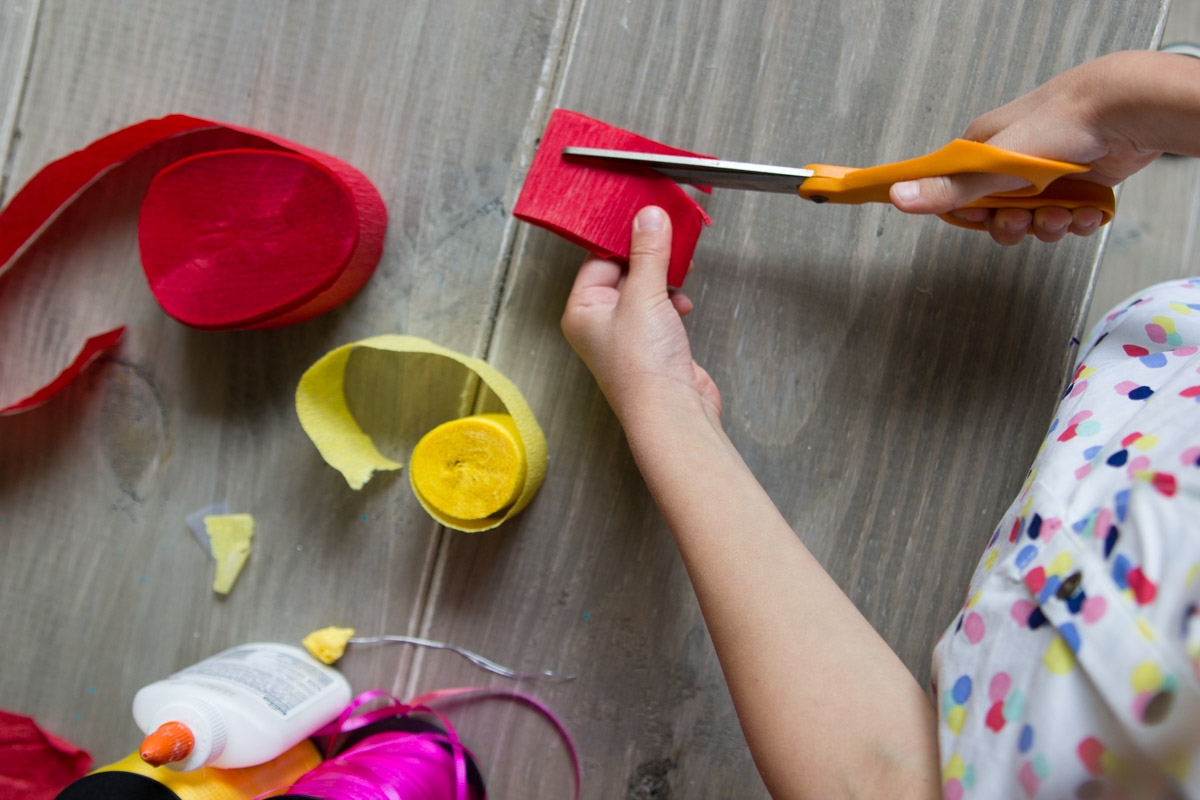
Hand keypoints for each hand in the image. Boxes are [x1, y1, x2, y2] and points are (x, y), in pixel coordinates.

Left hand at [561, 206, 721, 427]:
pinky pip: (661, 307)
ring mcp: (628, 335)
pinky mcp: (654, 344)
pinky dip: (673, 300)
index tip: (644, 216)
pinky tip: (681, 303)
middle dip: (648, 257)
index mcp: (582, 310)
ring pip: (645, 289)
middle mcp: (600, 323)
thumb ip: (648, 252)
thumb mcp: (644, 295)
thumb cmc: (642, 368)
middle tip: (667, 238)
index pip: (598, 259)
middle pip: (623, 271)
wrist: (672, 412)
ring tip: (678, 273)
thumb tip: (648, 218)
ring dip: (664, 279)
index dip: (622, 237)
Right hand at [890, 51, 1199, 243]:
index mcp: (985, 149)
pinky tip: (1086, 211)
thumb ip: (949, 188)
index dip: (969, 213)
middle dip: (1012, 224)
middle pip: (997, 214)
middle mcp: (1014, 162)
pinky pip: (1069, 218)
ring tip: (1062, 212)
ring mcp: (1048, 174)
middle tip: (1024, 217)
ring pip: (1035, 220)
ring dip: (1048, 226)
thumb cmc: (1061, 121)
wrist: (1127, 111)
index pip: (958, 193)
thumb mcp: (995, 163)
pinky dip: (1077, 221)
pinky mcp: (1079, 183)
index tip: (981, 215)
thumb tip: (898, 197)